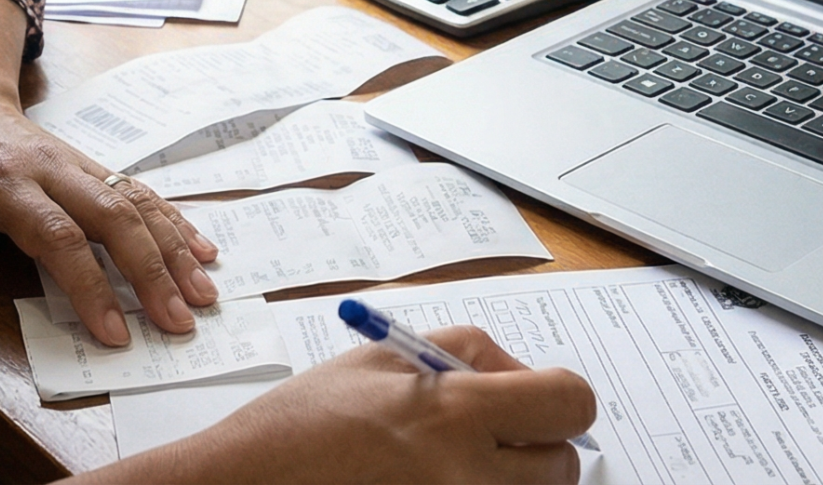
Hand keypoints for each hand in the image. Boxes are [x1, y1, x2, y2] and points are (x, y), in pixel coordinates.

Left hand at [0, 81, 218, 346]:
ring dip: (174, 247)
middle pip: (113, 216)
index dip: (89, 284)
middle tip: (180, 321)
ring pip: (136, 201)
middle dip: (152, 271)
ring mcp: (79, 163)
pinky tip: (203, 249)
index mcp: (5, 182)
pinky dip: (175, 220)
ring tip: (205, 292)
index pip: (57, 235)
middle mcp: (52, 169)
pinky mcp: (93, 164)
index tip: (114, 332)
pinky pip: (141, 190)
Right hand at [89, 327, 596, 484]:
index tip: (540, 399)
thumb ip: (467, 351)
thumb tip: (523, 374)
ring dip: (511, 478)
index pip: (570, 402)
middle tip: (494, 436)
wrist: (252, 482)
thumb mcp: (386, 356)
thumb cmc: (307, 420)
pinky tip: (434, 482)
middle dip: (538, 446)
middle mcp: (467, 473)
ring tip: (455, 462)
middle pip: (565, 466)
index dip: (561, 395)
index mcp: (456, 411)